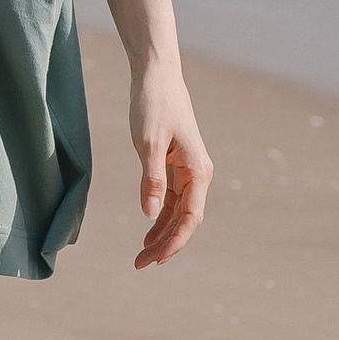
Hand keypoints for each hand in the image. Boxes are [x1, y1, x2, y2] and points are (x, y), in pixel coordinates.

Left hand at [131, 55, 212, 267]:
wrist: (156, 75)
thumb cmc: (154, 105)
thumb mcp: (148, 143)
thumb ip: (151, 179)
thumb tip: (149, 214)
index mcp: (198, 170)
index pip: (190, 218)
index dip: (173, 242)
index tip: (154, 259)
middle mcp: (198, 174)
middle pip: (185, 219)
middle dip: (165, 244)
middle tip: (140, 264)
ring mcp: (188, 169)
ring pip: (177, 211)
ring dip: (161, 233)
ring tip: (141, 255)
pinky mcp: (175, 164)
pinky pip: (171, 198)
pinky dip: (159, 215)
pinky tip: (147, 229)